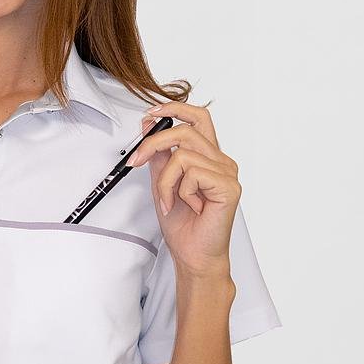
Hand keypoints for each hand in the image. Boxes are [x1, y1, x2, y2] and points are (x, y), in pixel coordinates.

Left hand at [127, 101, 240, 277]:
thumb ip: (159, 157)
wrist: (194, 255)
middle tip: (135, 161)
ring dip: (165, 180)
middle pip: (186, 130)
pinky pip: (192, 173)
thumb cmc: (183, 224)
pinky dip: (178, 190)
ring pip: (183, 154)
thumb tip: (149, 129)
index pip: (198, 118)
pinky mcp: (228, 187)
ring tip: (167, 200)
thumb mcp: (162, 183)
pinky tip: (185, 205)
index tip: (149, 115)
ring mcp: (227, 173)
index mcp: (209, 157)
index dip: (175, 108)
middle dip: (154, 143)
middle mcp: (221, 161)